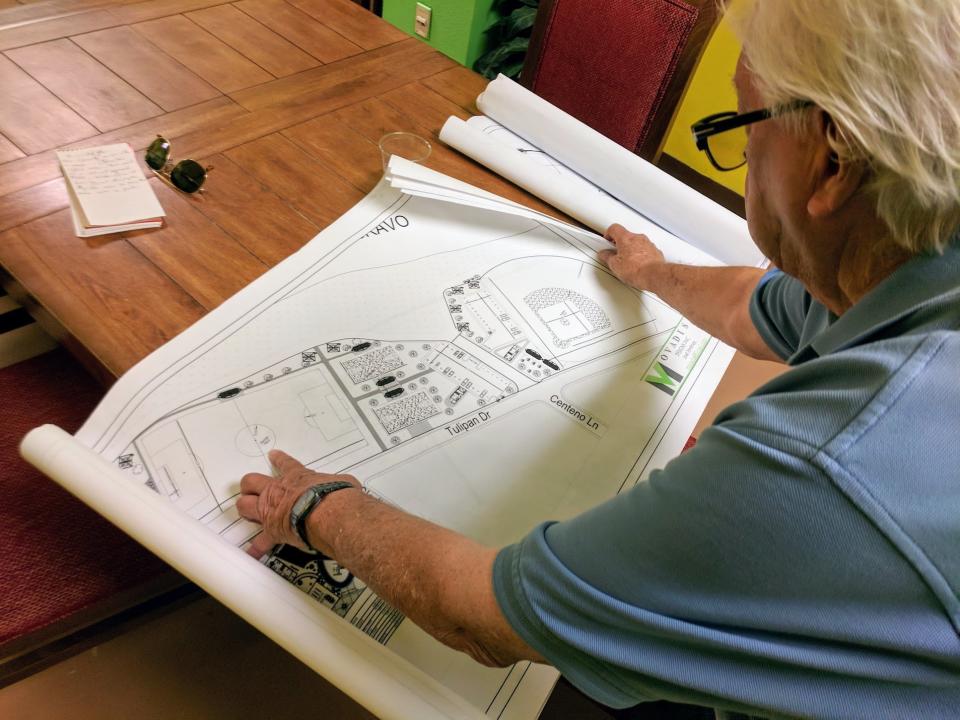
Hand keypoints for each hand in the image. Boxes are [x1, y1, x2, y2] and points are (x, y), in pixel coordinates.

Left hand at [236, 449, 360, 558]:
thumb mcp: (342, 482)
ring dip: (245, 509)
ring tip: (247, 513)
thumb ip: (338, 484)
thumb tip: (346, 487)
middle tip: (251, 489)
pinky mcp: (272, 530)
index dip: (279, 459)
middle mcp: (280, 490)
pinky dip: (257, 548)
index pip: (286, 464)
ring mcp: (272, 509)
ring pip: (244, 505)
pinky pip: (260, 542)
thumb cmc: (337, 496)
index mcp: (298, 477)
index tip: (273, 456)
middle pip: (252, 481)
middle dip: (250, 486)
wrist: (330, 513)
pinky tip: (252, 552)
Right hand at [597, 223, 666, 289]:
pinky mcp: (655, 252)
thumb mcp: (614, 265)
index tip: (606, 241)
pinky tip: (637, 266)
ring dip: (631, 250)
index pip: (614, 228)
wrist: (654, 275)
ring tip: (627, 262)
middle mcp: (638, 238)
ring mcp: (648, 244)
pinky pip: (645, 250)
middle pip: (626, 235)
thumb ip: (607, 257)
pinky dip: (640, 255)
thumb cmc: (637, 269)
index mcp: (626, 238)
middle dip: (620, 244)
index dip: (608, 234)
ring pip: (637, 243)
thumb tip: (605, 255)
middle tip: (615, 253)